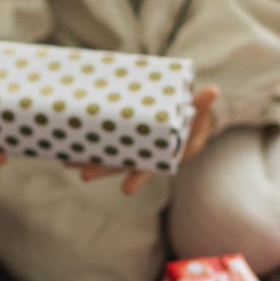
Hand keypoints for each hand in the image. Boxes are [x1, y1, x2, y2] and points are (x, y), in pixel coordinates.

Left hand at [72, 84, 219, 194]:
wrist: (182, 116)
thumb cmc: (193, 117)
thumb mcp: (199, 113)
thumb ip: (202, 105)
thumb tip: (213, 90)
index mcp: (161, 153)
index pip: (147, 168)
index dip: (137, 178)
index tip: (126, 189)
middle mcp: (141, 153)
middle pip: (119, 164)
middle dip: (101, 169)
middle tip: (83, 175)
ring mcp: (129, 145)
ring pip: (106, 154)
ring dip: (87, 158)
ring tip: (66, 161)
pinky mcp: (120, 134)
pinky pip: (101, 140)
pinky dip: (86, 143)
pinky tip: (68, 143)